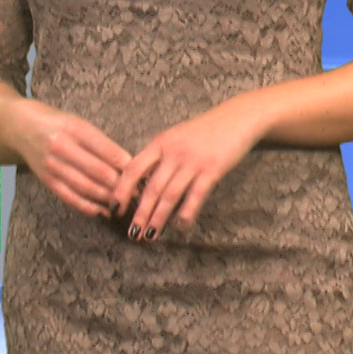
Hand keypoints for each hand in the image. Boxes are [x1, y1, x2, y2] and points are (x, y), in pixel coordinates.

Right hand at [6, 100, 132, 218]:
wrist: (20, 127)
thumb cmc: (57, 124)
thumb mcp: (79, 124)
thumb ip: (101, 143)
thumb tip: (129, 166)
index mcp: (75, 129)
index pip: (109, 151)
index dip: (129, 167)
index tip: (144, 176)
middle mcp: (62, 147)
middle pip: (100, 173)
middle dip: (122, 186)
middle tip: (139, 195)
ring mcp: (53, 166)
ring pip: (87, 188)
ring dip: (108, 199)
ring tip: (125, 205)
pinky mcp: (47, 180)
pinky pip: (71, 198)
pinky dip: (89, 207)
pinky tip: (103, 211)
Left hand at [111, 100, 266, 241]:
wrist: (237, 118)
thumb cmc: (204, 131)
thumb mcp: (175, 138)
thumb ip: (159, 157)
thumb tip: (142, 182)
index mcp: (159, 143)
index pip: (133, 168)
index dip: (122, 189)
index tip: (114, 207)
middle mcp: (172, 152)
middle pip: (151, 187)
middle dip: (140, 212)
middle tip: (132, 233)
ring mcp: (192, 161)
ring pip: (170, 194)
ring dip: (158, 217)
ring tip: (150, 235)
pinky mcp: (213, 169)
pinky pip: (196, 195)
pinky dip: (186, 213)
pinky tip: (180, 226)